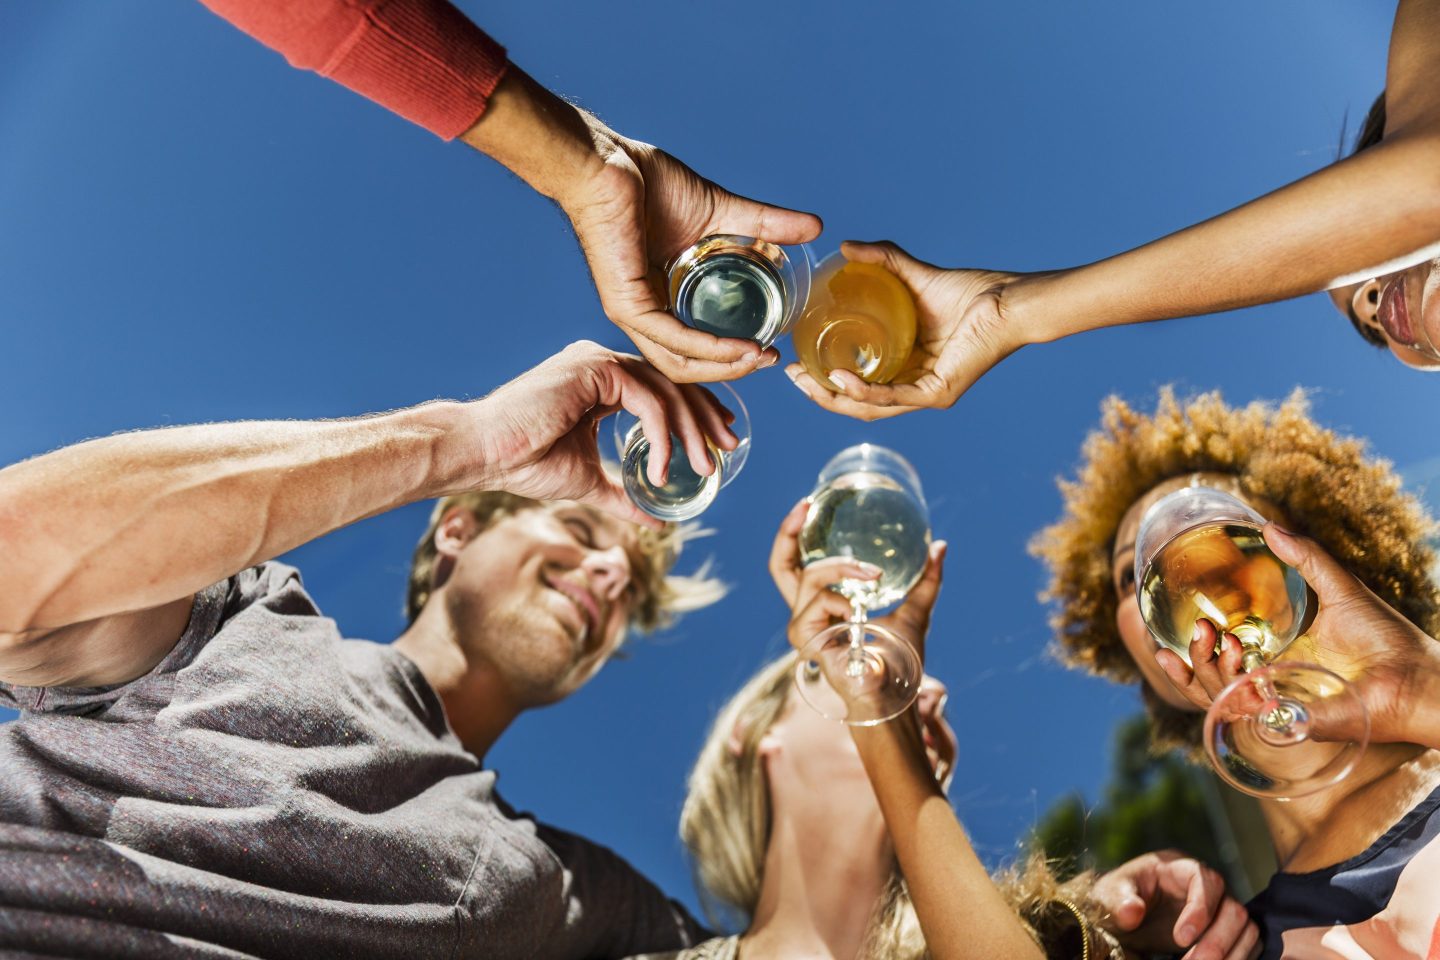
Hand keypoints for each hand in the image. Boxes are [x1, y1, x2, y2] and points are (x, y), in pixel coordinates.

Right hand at [441, 341, 736, 528]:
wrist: (485, 454)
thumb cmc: (524, 464)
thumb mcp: (589, 481)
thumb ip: (624, 493)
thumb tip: (659, 519)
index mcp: (601, 383)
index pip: (662, 389)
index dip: (695, 412)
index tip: (719, 439)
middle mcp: (601, 365)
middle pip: (672, 383)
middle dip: (705, 417)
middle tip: (729, 448)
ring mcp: (597, 361)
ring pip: (665, 390)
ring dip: (689, 431)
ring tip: (702, 467)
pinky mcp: (593, 367)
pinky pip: (646, 399)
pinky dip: (661, 434)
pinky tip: (661, 465)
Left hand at [562, 133, 822, 382]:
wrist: (606, 160)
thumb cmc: (646, 182)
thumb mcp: (719, 210)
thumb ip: (764, 224)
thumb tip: (814, 227)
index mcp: (659, 298)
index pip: (694, 347)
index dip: (733, 356)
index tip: (771, 348)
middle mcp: (642, 313)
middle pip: (688, 365)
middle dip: (734, 369)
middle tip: (771, 359)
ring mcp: (631, 311)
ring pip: (679, 362)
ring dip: (724, 366)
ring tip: (760, 359)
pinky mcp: (626, 303)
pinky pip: (671, 338)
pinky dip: (708, 348)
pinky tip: (738, 348)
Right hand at [767, 499, 946, 659]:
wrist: (894, 694)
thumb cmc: (900, 663)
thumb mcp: (915, 611)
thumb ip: (926, 580)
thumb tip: (940, 545)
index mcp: (825, 604)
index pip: (797, 563)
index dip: (796, 534)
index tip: (809, 505)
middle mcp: (808, 612)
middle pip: (780, 565)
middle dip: (787, 532)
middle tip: (805, 507)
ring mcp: (803, 624)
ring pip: (809, 575)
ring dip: (843, 567)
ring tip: (874, 575)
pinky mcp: (804, 637)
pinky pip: (818, 601)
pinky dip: (842, 601)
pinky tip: (858, 615)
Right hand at [784, 240, 1022, 420]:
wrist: (1007, 299)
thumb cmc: (971, 292)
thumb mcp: (915, 276)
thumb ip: (882, 260)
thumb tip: (846, 246)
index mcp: (905, 365)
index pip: (858, 381)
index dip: (824, 375)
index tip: (796, 358)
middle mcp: (913, 385)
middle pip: (856, 402)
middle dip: (819, 393)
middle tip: (792, 374)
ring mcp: (926, 393)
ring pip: (869, 408)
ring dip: (833, 398)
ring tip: (806, 380)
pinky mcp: (938, 393)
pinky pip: (892, 398)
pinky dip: (864, 392)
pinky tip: (840, 379)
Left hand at [1090, 850, 1258, 959]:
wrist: (1124, 919)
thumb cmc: (1118, 899)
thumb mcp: (1109, 895)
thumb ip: (1119, 900)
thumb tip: (1131, 912)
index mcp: (1180, 869)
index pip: (1207, 881)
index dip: (1200, 910)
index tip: (1180, 938)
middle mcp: (1209, 888)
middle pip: (1234, 911)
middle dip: (1217, 943)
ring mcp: (1222, 910)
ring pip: (1247, 931)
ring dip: (1229, 956)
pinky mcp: (1227, 933)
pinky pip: (1246, 947)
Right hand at [1154, 524, 1439, 747]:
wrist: (1419, 676)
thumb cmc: (1390, 639)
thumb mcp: (1340, 588)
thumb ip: (1306, 558)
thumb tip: (1268, 524)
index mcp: (1276, 657)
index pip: (1221, 656)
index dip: (1192, 644)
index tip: (1174, 624)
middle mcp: (1270, 684)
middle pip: (1210, 678)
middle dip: (1193, 655)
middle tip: (1199, 629)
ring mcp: (1277, 705)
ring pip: (1217, 696)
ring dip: (1205, 669)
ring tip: (1213, 639)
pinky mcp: (1289, 721)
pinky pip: (1243, 715)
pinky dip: (1223, 692)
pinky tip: (1225, 660)